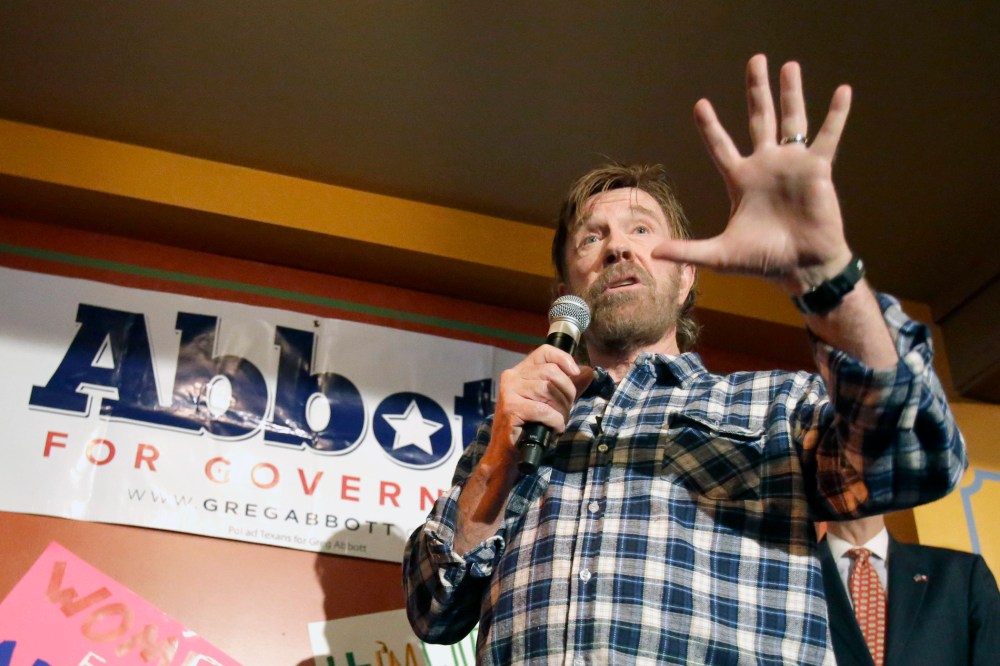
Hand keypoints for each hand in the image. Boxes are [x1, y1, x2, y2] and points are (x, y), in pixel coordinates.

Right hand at [484, 346, 592, 466]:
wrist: (505, 453)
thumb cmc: (528, 426)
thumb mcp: (549, 402)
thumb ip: (566, 386)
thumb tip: (588, 371)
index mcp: (520, 371)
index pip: (544, 352)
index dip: (563, 358)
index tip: (575, 373)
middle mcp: (512, 377)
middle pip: (551, 372)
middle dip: (567, 392)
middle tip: (566, 409)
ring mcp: (509, 392)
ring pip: (548, 390)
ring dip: (561, 409)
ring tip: (559, 421)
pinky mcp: (511, 409)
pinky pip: (543, 410)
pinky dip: (555, 421)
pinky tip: (554, 428)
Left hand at [654, 54, 854, 294]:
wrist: (801, 268)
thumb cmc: (763, 262)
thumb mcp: (719, 255)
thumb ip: (688, 250)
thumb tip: (654, 253)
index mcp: (740, 180)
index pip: (720, 146)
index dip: (710, 127)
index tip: (700, 104)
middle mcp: (765, 166)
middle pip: (759, 118)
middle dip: (755, 90)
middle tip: (754, 61)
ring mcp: (791, 165)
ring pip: (791, 119)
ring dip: (791, 92)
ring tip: (789, 65)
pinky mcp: (817, 169)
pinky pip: (827, 136)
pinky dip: (836, 115)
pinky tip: (843, 91)